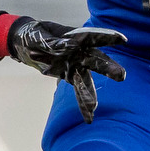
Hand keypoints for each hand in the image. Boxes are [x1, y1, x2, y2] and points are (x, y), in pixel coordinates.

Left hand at [3, 19, 127, 122]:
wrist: (27, 44)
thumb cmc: (35, 34)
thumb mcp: (39, 36)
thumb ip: (53, 43)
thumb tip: (70, 47)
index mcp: (75, 36)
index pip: (92, 36)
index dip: (107, 37)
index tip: (121, 40)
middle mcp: (80, 51)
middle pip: (96, 60)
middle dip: (107, 67)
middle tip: (121, 76)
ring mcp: (76, 65)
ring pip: (87, 80)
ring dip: (91, 93)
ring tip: (94, 107)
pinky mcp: (69, 76)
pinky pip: (78, 90)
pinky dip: (82, 103)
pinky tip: (89, 116)